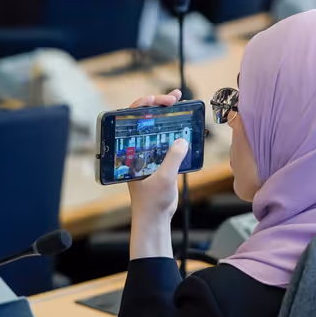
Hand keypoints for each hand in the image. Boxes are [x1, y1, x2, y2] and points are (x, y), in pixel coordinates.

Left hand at [126, 90, 189, 259]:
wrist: (156, 219)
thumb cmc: (151, 202)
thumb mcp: (164, 178)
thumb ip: (173, 158)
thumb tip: (182, 140)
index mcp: (129, 152)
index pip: (131, 121)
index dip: (143, 106)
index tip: (158, 100)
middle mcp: (136, 150)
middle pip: (146, 120)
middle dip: (159, 106)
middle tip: (174, 97)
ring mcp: (148, 154)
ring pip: (158, 129)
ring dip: (169, 117)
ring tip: (181, 103)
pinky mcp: (160, 161)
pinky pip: (168, 141)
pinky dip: (176, 132)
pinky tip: (186, 125)